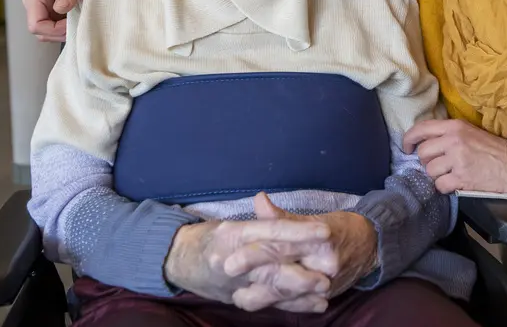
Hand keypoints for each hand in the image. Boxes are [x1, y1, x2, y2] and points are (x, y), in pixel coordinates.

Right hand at [23, 0, 101, 41]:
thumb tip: (60, 8)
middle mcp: (34, 3)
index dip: (55, 30)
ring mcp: (43, 9)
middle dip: (60, 33)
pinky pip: (56, 29)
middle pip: (41, 33)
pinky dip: (67, 29)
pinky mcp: (52, 12)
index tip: (73, 24)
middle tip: (79, 24)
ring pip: (48, 34)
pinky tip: (79, 20)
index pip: (36, 25)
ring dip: (64, 32)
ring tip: (80, 20)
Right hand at [164, 218, 331, 310]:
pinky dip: (293, 305)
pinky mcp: (239, 299)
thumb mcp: (231, 223)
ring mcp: (235, 284)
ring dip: (300, 292)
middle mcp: (233, 261)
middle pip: (271, 267)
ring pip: (270, 290)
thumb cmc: (209, 237)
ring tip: (325, 291)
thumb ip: (257, 217)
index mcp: (233, 235)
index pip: (271, 232)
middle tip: (328, 273)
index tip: (325, 232)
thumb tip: (263, 200)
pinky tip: (316, 305)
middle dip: (300, 272)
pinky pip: (270, 304)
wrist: (178, 261)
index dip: (298, 232)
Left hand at [222, 194, 377, 310]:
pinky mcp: (327, 296)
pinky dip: (278, 303)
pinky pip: (299, 302)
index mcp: (320, 239)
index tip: (230, 259)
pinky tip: (257, 303)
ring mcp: (327, 283)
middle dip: (254, 279)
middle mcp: (324, 264)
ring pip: (289, 293)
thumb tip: (258, 199)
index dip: (256, 253)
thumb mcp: (313, 218)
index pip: (283, 246)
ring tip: (236, 296)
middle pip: (284, 273)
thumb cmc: (340, 227)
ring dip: (262, 295)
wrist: (372, 245)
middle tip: (227, 280)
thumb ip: (282, 217)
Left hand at [402, 119, 506, 194]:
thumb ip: (448, 134)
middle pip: (423, 152)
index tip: (407, 148)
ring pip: (430, 170)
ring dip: (437, 175)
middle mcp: (453, 140)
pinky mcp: (461, 178)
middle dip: (427, 162)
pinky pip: (440, 185)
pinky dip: (445, 187)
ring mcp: (456, 159)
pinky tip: (456, 183)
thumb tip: (425, 142)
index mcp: (454, 126)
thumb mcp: (470, 132)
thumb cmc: (493, 149)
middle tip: (438, 165)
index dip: (409, 139)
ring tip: (451, 174)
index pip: (421, 129)